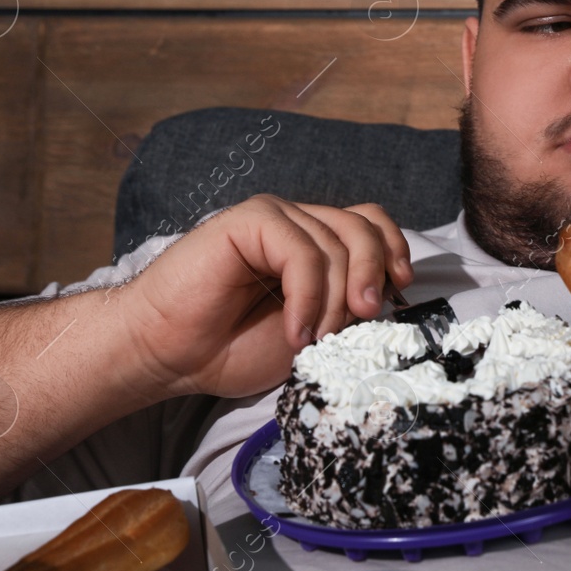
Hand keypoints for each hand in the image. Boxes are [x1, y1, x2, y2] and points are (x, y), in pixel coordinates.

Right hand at [118, 195, 413, 398]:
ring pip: (335, 245)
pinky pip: (301, 252)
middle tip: (363, 321)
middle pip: (363, 229)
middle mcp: (298, 224)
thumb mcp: (312, 332)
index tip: (401, 291)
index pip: (372, 225)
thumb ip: (346, 308)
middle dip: (372, 277)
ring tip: (312, 342)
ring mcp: (274, 218)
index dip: (394, 251)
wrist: (168, 353)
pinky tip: (296, 332)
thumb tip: (387, 296)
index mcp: (316, 245)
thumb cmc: (232, 346)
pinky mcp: (248, 221)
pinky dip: (308, 298)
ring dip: (333, 303)